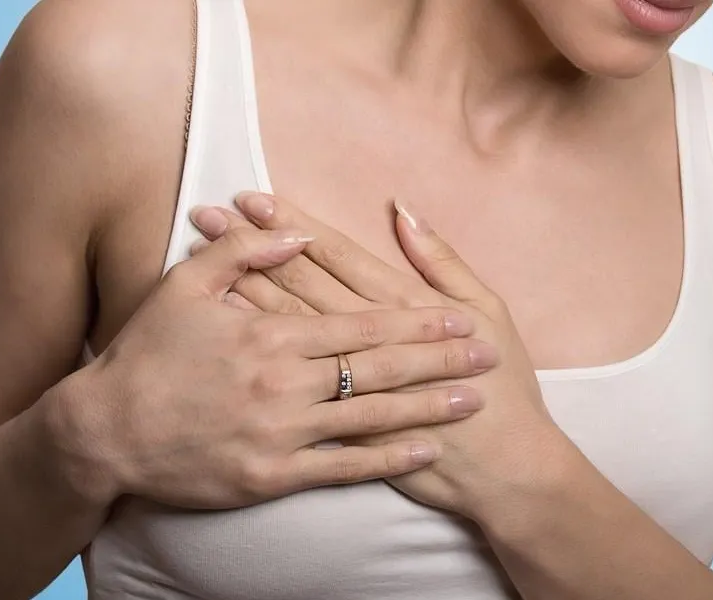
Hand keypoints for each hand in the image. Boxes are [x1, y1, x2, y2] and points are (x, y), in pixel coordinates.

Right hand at [75, 224, 499, 510]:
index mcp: (269, 334)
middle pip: (375, 366)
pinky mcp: (270, 475)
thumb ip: (242, 255)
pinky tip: (423, 451)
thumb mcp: (182, 288)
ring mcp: (280, 431)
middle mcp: (282, 381)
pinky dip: (386, 460)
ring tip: (472, 400)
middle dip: (437, 359)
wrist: (103, 432)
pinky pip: (342, 468)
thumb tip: (294, 233)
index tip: (455, 318)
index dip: (412, 321)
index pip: (357, 322)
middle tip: (484, 355)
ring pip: (368, 415)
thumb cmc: (144, 357)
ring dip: (426, 406)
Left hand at [191, 193, 576, 519]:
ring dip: (243, 288)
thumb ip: (443, 261)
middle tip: (212, 214)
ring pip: (286, 328)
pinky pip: (283, 382)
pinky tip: (224, 330)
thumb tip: (403, 212)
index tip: (254, 198)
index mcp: (402, 306)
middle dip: (254, 247)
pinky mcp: (337, 426)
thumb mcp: (490, 312)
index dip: (293, 225)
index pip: (335, 255)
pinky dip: (255, 355)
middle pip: (299, 284)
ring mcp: (347, 387)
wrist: (505, 470)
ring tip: (207, 260)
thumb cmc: (506, 388)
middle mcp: (365, 343)